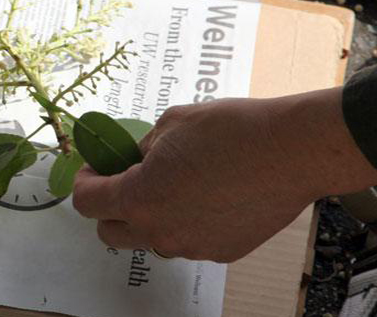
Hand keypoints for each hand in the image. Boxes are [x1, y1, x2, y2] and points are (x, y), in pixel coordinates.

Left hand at [71, 88, 376, 262]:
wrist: (292, 151)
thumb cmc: (232, 130)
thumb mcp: (170, 125)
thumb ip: (141, 149)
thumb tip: (133, 160)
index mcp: (139, 198)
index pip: (87, 203)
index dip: (84, 182)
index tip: (94, 168)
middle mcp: (160, 231)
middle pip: (111, 233)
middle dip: (110, 207)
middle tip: (124, 179)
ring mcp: (192, 246)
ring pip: (152, 238)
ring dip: (151, 216)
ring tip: (175, 183)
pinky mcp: (222, 251)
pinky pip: (189, 240)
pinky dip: (188, 221)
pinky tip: (208, 194)